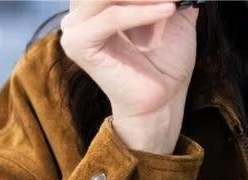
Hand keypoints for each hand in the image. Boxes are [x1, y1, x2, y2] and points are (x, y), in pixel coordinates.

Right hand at [59, 0, 199, 153]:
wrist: (162, 102)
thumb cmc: (165, 65)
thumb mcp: (172, 15)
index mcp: (98, 4)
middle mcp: (80, 11)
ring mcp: (75, 26)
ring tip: (172, 0)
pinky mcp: (78, 43)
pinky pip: (111, 18)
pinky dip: (141, 12)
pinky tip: (168, 10)